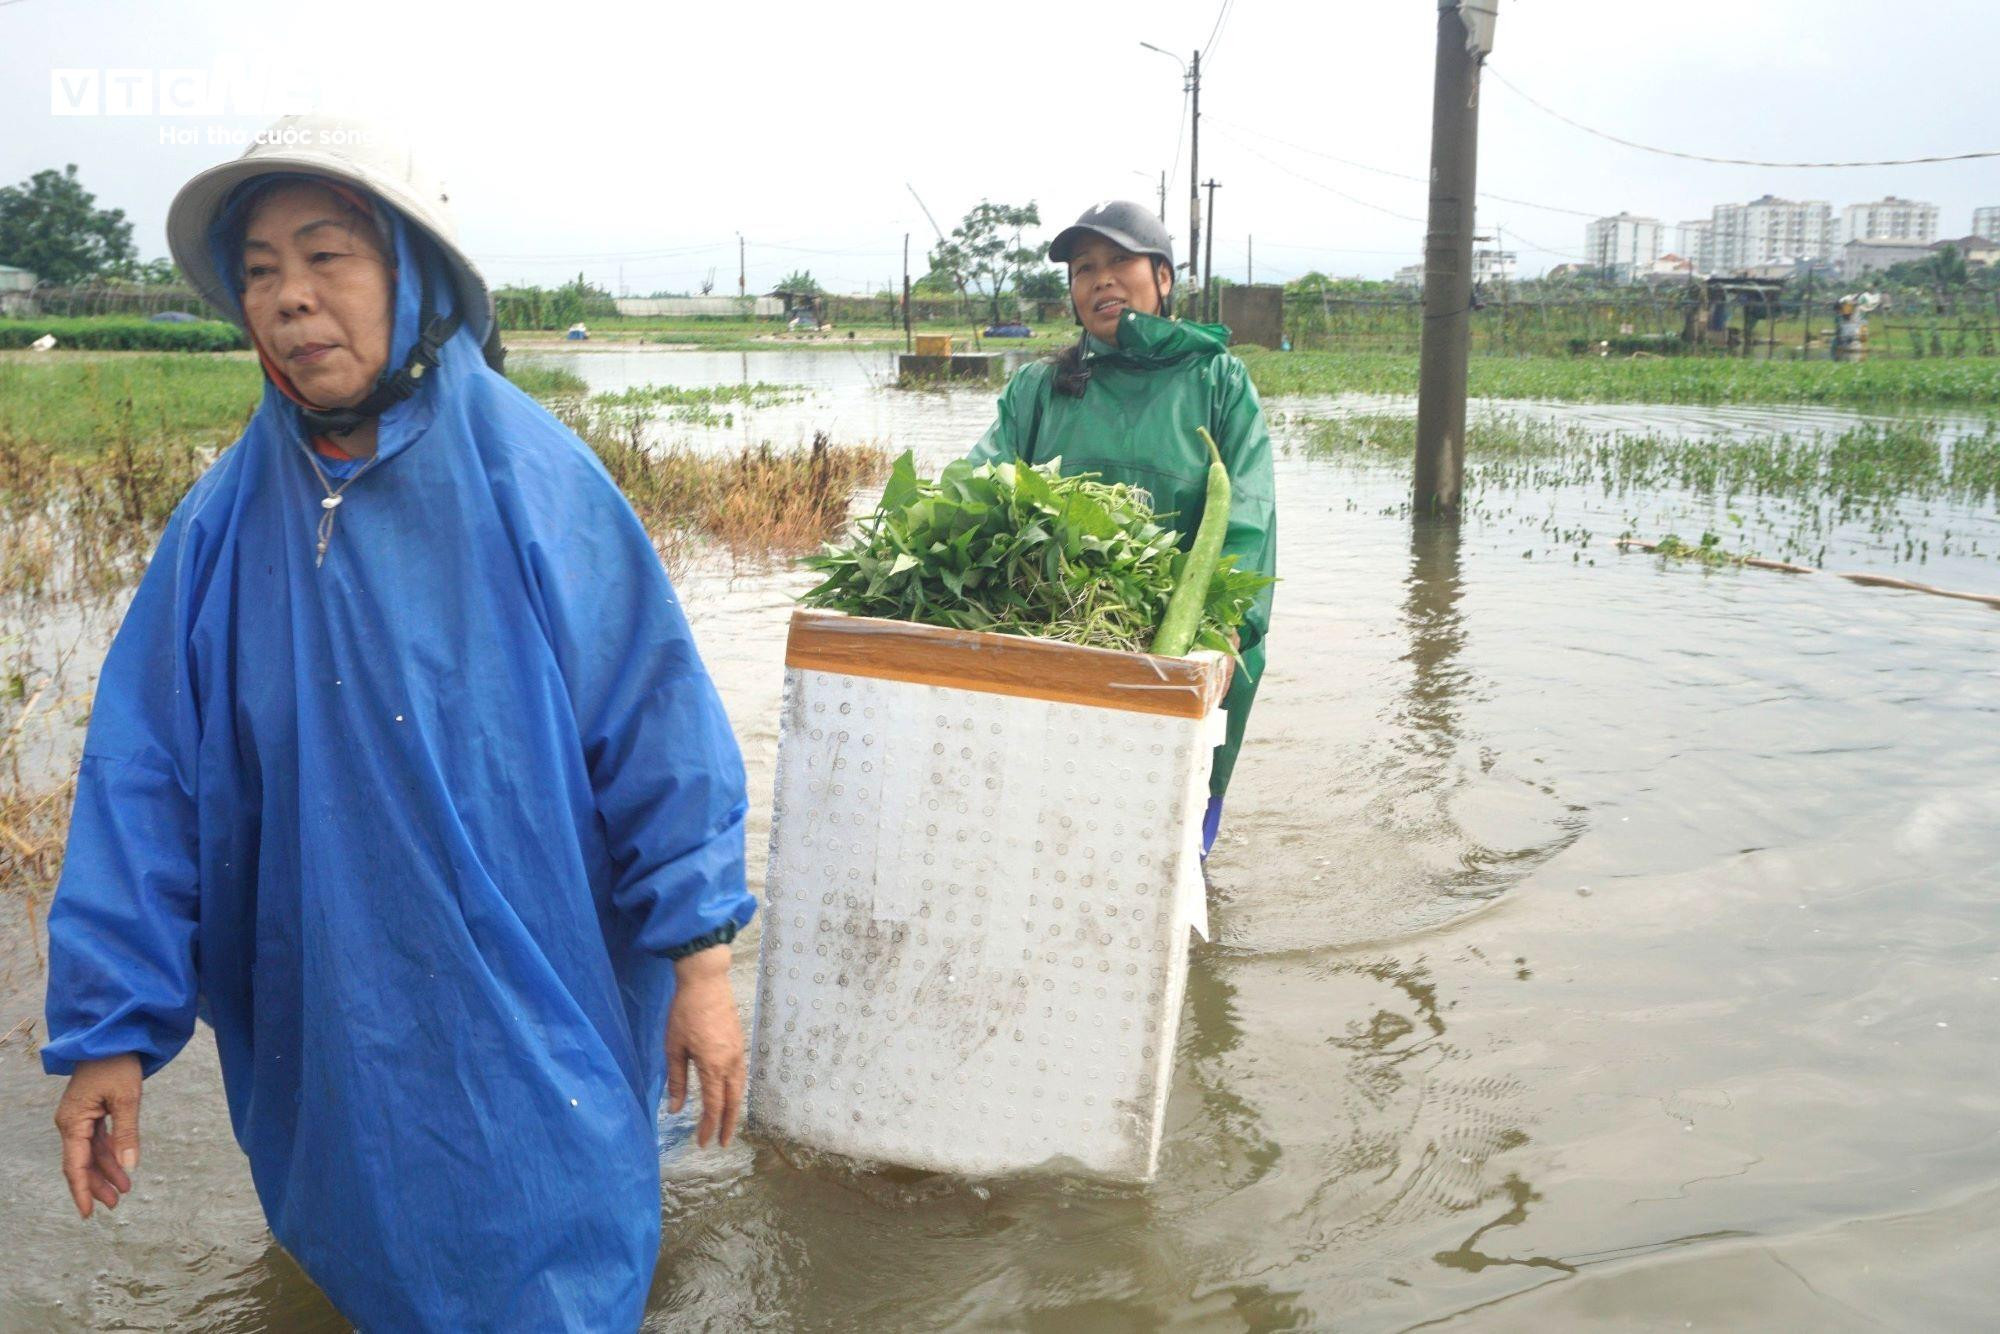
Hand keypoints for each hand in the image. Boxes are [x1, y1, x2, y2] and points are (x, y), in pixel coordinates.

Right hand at [54, 1054, 142, 1218]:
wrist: (113, 1037)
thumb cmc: (118, 1065)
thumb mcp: (127, 1099)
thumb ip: (126, 1134)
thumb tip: (128, 1167)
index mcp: (73, 1122)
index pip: (75, 1165)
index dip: (82, 1190)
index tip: (88, 1212)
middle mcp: (71, 1123)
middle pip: (81, 1163)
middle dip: (96, 1184)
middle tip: (114, 1204)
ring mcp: (79, 1118)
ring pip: (90, 1153)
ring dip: (105, 1171)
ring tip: (123, 1191)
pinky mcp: (90, 1112)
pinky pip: (97, 1140)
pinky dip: (109, 1154)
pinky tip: (122, 1167)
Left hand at [665, 945, 745, 1147]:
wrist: (706, 980)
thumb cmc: (684, 1012)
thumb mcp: (674, 1047)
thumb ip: (677, 1080)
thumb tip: (676, 1108)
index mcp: (713, 1066)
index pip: (714, 1106)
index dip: (709, 1127)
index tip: (703, 1143)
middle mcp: (730, 1062)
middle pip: (734, 1101)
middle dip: (729, 1124)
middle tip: (724, 1143)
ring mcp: (738, 1051)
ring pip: (740, 1088)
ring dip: (735, 1108)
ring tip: (728, 1123)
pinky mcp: (739, 1042)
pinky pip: (741, 1074)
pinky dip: (737, 1091)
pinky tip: (730, 1093)